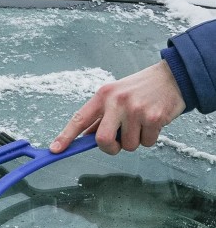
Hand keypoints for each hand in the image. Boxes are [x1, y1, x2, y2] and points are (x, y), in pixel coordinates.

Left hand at [49, 60, 185, 154]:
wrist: (173, 77)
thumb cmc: (140, 90)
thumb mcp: (116, 96)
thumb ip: (101, 117)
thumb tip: (84, 137)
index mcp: (103, 95)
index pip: (79, 119)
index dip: (66, 136)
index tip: (55, 150)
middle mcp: (117, 101)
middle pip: (102, 141)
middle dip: (110, 148)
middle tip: (118, 142)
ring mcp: (136, 110)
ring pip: (127, 146)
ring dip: (134, 141)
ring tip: (141, 123)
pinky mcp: (154, 118)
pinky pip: (146, 143)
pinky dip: (149, 138)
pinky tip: (153, 122)